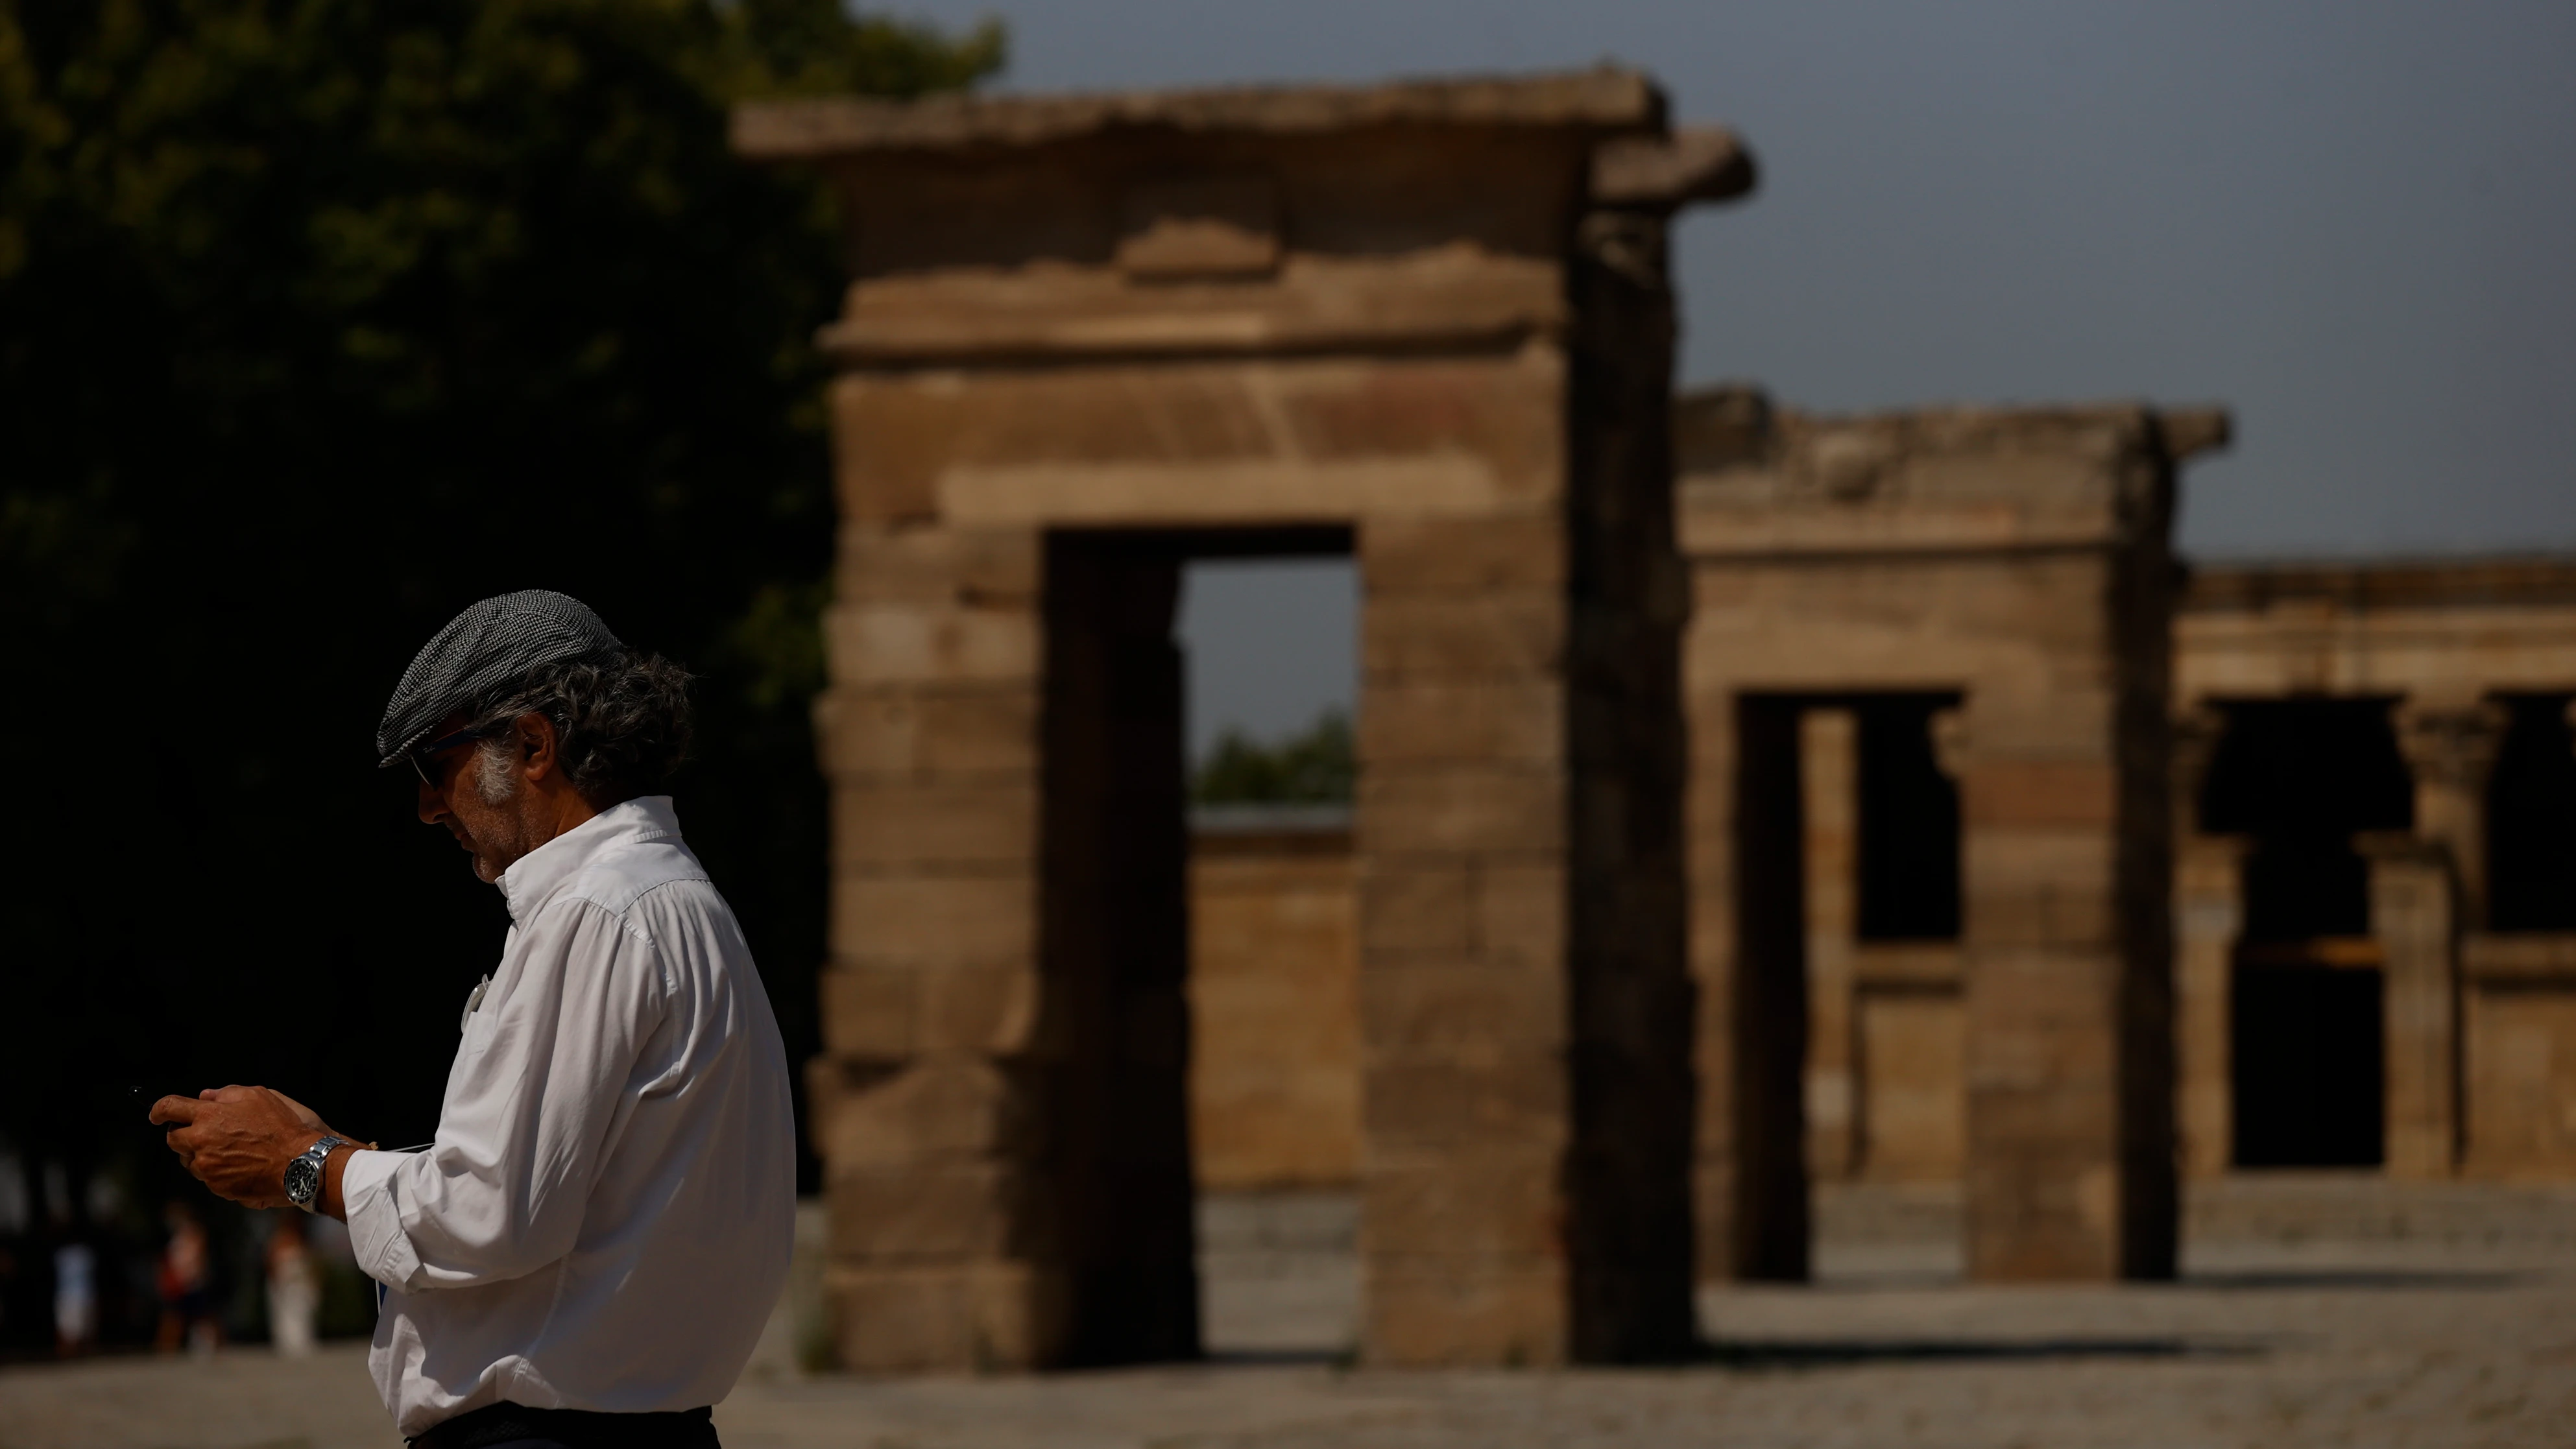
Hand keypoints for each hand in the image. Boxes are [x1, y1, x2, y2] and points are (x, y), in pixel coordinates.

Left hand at [150, 1086, 322, 1210]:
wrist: (298, 1163)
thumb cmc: (281, 1126)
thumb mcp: (258, 1096)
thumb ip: (226, 1093)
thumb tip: (204, 1097)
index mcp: (207, 1116)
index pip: (168, 1108)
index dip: (158, 1109)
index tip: (156, 1114)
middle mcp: (201, 1142)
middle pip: (173, 1139)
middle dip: (182, 1133)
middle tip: (202, 1132)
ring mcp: (207, 1167)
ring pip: (189, 1160)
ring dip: (200, 1154)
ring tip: (229, 1150)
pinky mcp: (216, 1186)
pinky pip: (206, 1177)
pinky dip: (216, 1170)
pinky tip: (239, 1164)